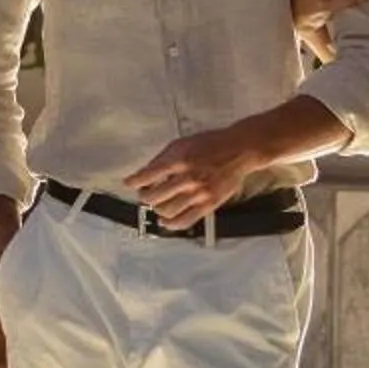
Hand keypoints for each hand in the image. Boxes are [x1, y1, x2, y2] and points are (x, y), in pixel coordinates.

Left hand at [124, 128, 259, 232]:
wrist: (239, 150)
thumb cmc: (211, 144)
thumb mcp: (182, 143)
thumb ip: (163, 158)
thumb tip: (145, 173)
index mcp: (179, 160)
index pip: (148, 175)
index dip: (135, 181)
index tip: (129, 183)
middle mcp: (187, 178)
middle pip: (154, 197)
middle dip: (145, 196)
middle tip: (145, 194)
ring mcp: (198, 193)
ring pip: (166, 211)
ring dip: (156, 209)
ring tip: (156, 205)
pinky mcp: (209, 204)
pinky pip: (185, 221)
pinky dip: (171, 224)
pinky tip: (165, 221)